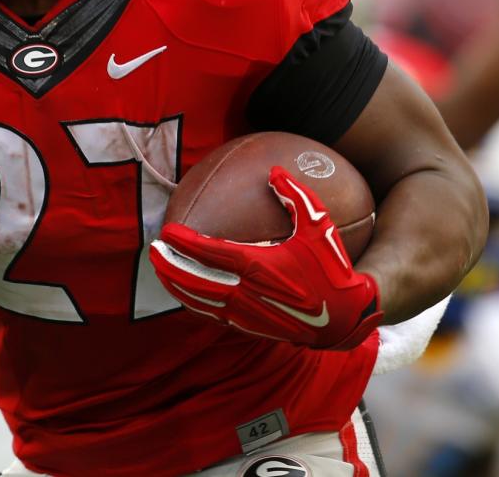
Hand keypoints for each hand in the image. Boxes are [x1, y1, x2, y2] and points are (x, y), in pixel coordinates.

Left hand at [149, 166, 381, 348]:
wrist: (345, 317)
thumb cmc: (333, 268)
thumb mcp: (319, 225)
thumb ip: (295, 195)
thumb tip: (274, 171)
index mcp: (258, 266)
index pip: (209, 253)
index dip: (184, 243)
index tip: (166, 232)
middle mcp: (246, 293)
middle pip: (194, 281)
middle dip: (169, 267)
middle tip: (154, 252)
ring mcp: (245, 313)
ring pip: (199, 302)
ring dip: (176, 286)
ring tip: (161, 272)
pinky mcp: (249, 327)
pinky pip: (213, 316)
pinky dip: (194, 304)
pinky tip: (187, 294)